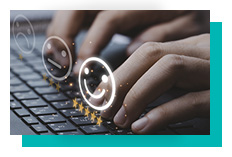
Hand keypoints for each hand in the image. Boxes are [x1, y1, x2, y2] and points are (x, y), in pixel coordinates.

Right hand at [46, 10, 208, 74]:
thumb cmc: (188, 7)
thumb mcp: (186, 21)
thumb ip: (162, 33)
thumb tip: (133, 50)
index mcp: (138, 2)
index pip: (107, 19)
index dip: (91, 43)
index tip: (82, 67)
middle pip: (79, 8)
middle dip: (64, 36)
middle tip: (63, 64)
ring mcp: (108, 1)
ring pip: (71, 10)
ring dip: (59, 32)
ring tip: (59, 58)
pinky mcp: (103, 6)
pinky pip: (77, 15)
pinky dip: (66, 30)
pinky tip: (66, 46)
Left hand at [93, 34, 209, 133]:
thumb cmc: (217, 92)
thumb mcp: (189, 83)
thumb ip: (164, 86)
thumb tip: (128, 99)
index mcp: (191, 50)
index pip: (147, 51)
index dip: (120, 72)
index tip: (100, 93)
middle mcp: (203, 54)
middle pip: (152, 55)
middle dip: (121, 80)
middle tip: (103, 106)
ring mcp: (216, 73)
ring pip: (169, 68)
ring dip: (136, 93)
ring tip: (119, 117)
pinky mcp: (224, 99)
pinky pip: (191, 100)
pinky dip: (162, 113)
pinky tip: (142, 126)